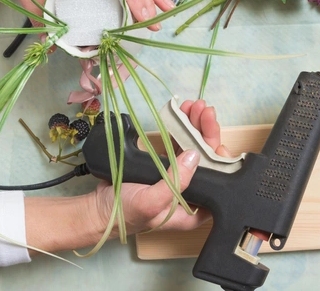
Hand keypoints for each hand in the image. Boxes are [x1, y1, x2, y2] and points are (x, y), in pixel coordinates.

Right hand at [90, 99, 231, 236]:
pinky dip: (182, 128)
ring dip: (196, 126)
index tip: (217, 142)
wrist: (99, 208)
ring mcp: (177, 176)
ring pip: (194, 148)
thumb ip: (174, 182)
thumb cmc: (125, 212)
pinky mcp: (164, 164)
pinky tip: (183, 113)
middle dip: (207, 134)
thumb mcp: (151, 201)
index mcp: (193, 208)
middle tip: (204, 112)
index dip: (220, 161)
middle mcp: (189, 192)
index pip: (216, 182)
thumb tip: (194, 156)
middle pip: (207, 160)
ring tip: (194, 106)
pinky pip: (178, 144)